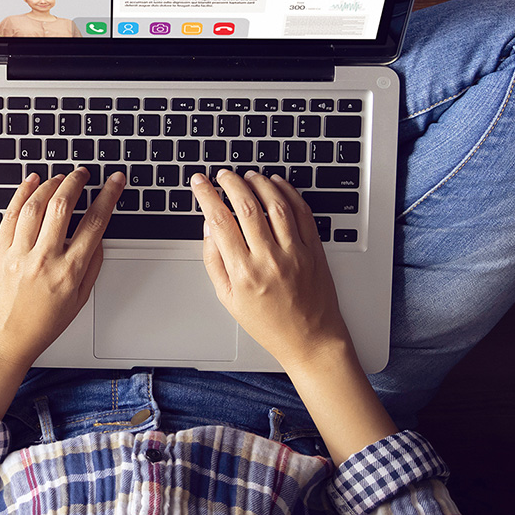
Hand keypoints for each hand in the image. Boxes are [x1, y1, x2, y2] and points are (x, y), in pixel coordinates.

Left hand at [0, 168, 125, 371]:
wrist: (2, 342)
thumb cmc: (40, 326)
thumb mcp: (78, 301)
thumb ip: (92, 266)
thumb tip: (98, 236)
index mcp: (70, 272)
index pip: (95, 222)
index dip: (108, 195)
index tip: (115, 181)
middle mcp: (45, 259)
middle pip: (63, 205)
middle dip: (77, 181)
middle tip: (84, 173)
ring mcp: (19, 253)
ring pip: (37, 204)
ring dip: (51, 184)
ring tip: (61, 177)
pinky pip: (11, 214)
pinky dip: (23, 193)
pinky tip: (32, 182)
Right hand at [190, 170, 350, 371]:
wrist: (311, 339)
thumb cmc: (269, 324)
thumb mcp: (229, 299)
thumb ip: (214, 261)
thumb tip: (209, 227)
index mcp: (243, 273)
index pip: (220, 221)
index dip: (206, 195)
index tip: (200, 183)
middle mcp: (269, 259)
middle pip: (247, 206)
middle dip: (231, 183)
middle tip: (223, 174)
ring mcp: (295, 252)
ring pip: (275, 204)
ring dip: (259, 182)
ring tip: (248, 175)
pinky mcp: (314, 249)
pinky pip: (301, 212)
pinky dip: (288, 192)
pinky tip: (276, 184)